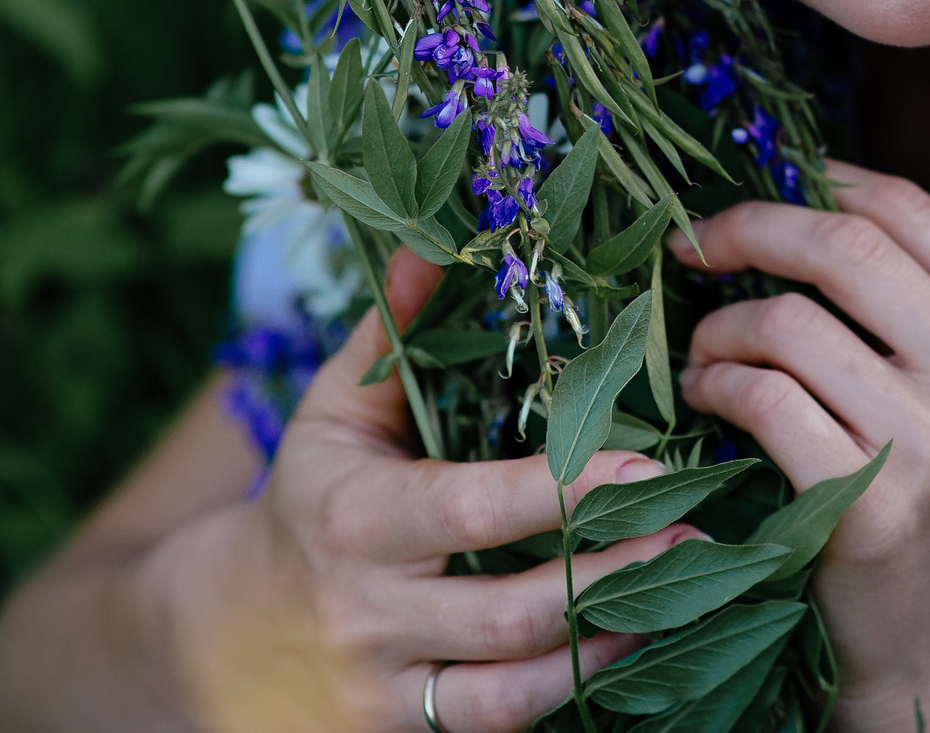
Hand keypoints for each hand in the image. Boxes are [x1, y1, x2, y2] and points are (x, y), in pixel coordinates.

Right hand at [145, 248, 699, 732]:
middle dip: (612, 577)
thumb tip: (437, 245)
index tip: (649, 463)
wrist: (230, 639)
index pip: (471, 509)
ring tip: (686, 594)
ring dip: (608, 647)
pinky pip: (500, 729)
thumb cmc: (311, 499)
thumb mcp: (334, 411)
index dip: (564, 493)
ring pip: (512, 691)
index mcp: (354, 517)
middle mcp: (367, 611)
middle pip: (509, 611)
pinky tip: (632, 651)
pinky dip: (571, 697)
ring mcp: (385, 689)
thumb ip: (393, 333)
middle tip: (699, 532)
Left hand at [670, 162, 929, 732]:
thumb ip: (913, 295)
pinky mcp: (869, 508)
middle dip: (752, 228)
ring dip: (722, 324)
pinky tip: (707, 394)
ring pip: (791, 322)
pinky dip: (715, 381)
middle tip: (697, 244)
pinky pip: (762, 397)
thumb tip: (806, 180)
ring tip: (706, 346)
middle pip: (849, 249)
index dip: (819, 181)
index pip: (912, 211)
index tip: (760, 186)